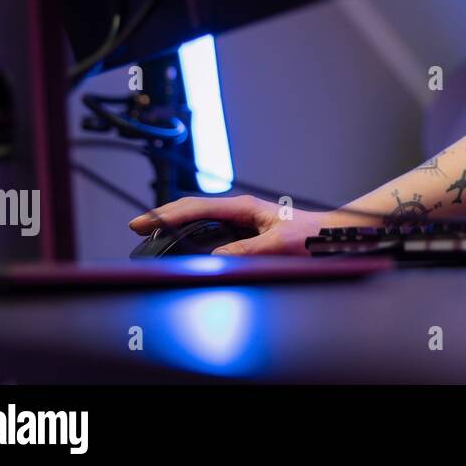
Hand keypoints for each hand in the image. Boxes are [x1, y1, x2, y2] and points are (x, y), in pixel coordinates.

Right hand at [128, 194, 359, 255]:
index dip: (166, 215)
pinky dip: (189, 231)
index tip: (142, 222)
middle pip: (192, 208)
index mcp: (243, 207)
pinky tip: (180, 240)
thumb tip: (215, 258)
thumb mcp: (278, 245)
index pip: (195, 207)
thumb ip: (247, 251)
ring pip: (199, 217)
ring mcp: (240, 219)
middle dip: (163, 216)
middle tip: (137, 227)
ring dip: (175, 223)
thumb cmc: (309, 236)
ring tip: (151, 232)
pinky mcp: (243, 230)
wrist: (328, 236)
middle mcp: (239, 210)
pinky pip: (209, 228)